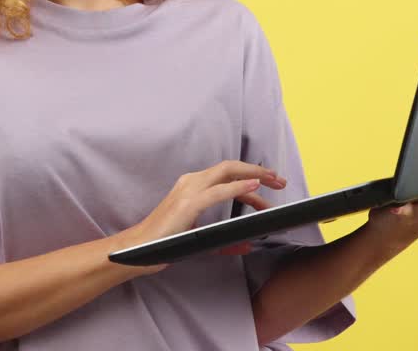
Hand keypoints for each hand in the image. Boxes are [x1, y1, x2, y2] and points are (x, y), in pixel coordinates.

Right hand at [111, 160, 287, 275]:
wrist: (138, 250)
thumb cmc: (165, 243)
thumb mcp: (200, 239)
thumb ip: (223, 240)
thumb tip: (247, 245)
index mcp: (193, 187)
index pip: (228, 176)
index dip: (251, 178)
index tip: (271, 186)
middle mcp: (191, 182)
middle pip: (231, 167)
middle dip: (258, 171)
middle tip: (280, 180)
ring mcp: (188, 190)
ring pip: (226, 171)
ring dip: (254, 175)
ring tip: (273, 181)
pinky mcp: (187, 204)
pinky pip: (218, 191)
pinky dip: (238, 187)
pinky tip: (253, 188)